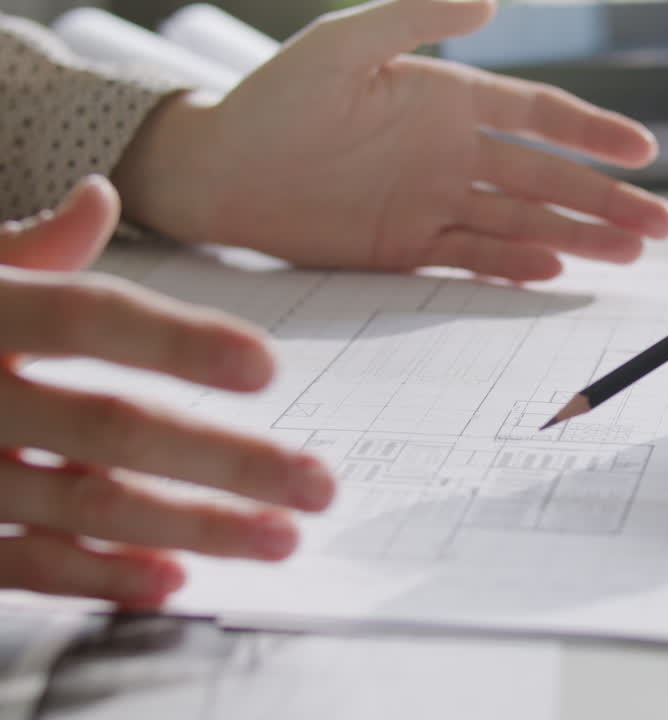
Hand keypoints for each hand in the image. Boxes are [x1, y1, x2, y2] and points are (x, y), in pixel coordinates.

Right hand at [0, 176, 335, 605]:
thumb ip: (24, 247)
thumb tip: (101, 196)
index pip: (91, 318)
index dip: (178, 342)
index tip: (268, 368)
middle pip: (113, 428)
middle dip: (226, 461)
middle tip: (319, 485)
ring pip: (85, 504)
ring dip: (192, 528)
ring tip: (282, 540)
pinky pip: (20, 565)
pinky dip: (97, 576)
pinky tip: (175, 582)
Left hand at [114, 0, 667, 280]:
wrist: (218, 172)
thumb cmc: (275, 98)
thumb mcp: (344, 42)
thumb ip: (415, 14)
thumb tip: (492, 0)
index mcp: (449, 100)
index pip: (540, 116)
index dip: (594, 132)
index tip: (643, 149)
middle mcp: (453, 154)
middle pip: (548, 178)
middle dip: (607, 200)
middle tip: (659, 224)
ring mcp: (435, 202)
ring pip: (524, 221)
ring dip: (579, 236)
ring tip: (630, 253)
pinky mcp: (410, 247)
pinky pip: (475, 257)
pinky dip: (516, 264)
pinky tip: (557, 269)